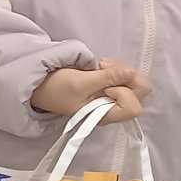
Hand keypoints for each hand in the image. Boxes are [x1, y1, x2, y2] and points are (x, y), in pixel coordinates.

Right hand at [32, 59, 148, 124]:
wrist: (41, 85)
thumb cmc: (56, 88)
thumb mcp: (80, 82)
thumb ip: (107, 78)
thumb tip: (131, 72)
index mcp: (106, 115)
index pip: (133, 106)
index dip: (124, 92)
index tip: (106, 85)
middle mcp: (114, 108)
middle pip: (139, 92)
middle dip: (126, 76)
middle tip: (105, 67)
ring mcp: (113, 97)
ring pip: (134, 81)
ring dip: (119, 69)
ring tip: (100, 66)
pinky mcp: (110, 87)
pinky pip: (125, 76)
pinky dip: (116, 68)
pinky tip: (101, 66)